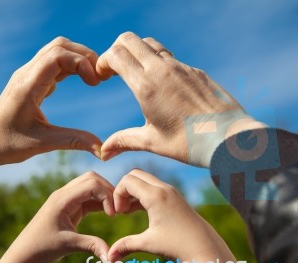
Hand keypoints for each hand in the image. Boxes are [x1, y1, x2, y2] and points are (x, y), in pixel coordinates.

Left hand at [0, 37, 101, 175]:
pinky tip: (82, 79)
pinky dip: (71, 65)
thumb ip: (73, 141)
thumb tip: (102, 150)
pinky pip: (53, 62)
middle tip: (101, 77)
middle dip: (84, 56)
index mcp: (27, 86)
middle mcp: (26, 74)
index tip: (95, 83)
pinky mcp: (31, 80)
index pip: (57, 56)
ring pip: (56, 50)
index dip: (81, 63)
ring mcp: (27, 75)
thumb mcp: (42, 144)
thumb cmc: (8, 144)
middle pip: (59, 46)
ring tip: (94, 77)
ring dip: (78, 58)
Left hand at [0, 172, 114, 262]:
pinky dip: (99, 202)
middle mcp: (64, 194)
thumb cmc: (41, 248)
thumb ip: (91, 246)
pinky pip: (88, 197)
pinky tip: (108, 213)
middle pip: (92, 178)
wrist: (24, 254)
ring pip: (90, 186)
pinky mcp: (69, 207)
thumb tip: (111, 257)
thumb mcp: (68, 245)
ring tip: (115, 211)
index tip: (113, 214)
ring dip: (104, 195)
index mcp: (62, 199)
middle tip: (118, 209)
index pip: (91, 184)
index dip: (107, 195)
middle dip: (108, 190)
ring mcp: (66, 199)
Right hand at [97, 32, 265, 166]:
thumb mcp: (152, 142)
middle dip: (116, 50)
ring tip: (136, 76)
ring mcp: (181, 67)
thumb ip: (124, 141)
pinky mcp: (195, 71)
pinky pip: (170, 57)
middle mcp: (162, 69)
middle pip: (129, 39)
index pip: (116, 54)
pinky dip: (157, 63)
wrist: (229, 138)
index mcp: (147, 86)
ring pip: (150, 44)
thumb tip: (103, 152)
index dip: (103, 61)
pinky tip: (163, 87)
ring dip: (137, 54)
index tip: (102, 77)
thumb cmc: (189, 143)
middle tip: (114, 71)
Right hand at [108, 169, 236, 262]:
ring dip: (133, 192)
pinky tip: (139, 211)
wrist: (204, 247)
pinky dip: (142, 194)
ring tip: (128, 212)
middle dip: (123, 189)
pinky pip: (152, 186)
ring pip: (144, 179)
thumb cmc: (177, 245)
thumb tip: (109, 258)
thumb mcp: (148, 244)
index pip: (127, 181)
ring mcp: (170, 190)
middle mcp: (163, 188)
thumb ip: (126, 246)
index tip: (118, 213)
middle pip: (134, 175)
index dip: (117, 195)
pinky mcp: (174, 196)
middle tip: (122, 210)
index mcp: (156, 196)